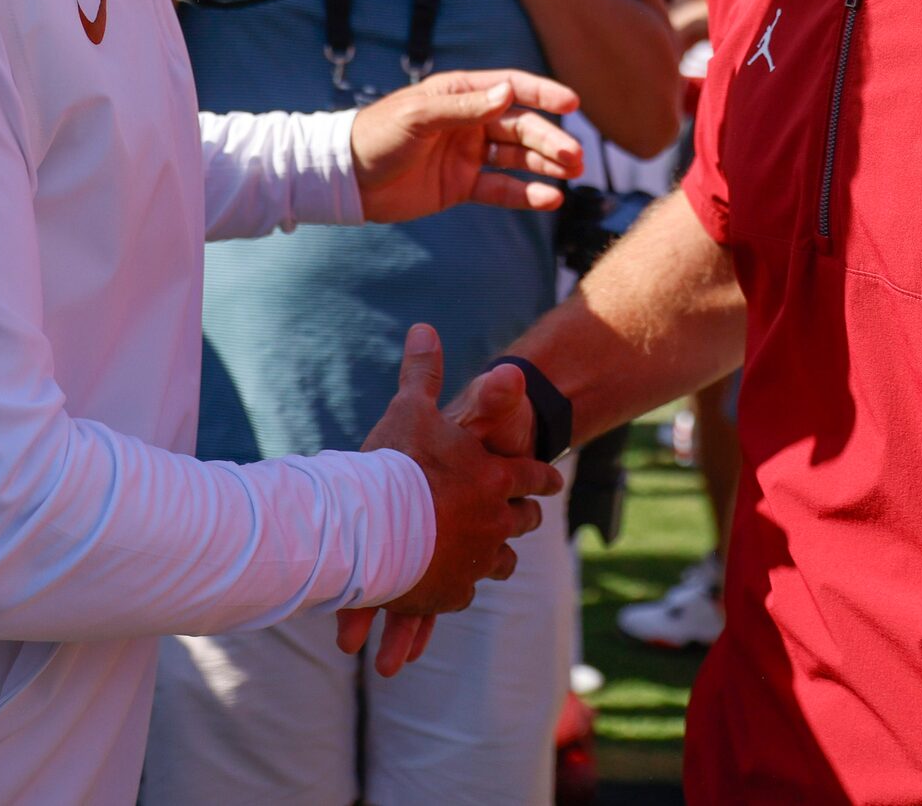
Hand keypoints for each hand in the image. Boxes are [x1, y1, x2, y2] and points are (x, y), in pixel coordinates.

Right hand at [338, 327, 559, 676]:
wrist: (370, 530)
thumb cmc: (394, 466)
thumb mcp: (410, 411)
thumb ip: (422, 373)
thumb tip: (424, 328)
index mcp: (496, 475)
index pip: (532, 475)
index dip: (542, 477)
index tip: (552, 481)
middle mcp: (496, 519)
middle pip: (524, 521)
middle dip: (524, 516)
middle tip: (526, 515)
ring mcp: (477, 560)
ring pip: (501, 561)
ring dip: (497, 554)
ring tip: (492, 554)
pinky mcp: (453, 593)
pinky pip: (466, 590)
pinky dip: (460, 583)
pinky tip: (450, 582)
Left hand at [351, 69, 580, 223]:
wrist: (347, 179)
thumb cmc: (377, 135)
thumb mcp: (419, 116)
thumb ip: (465, 107)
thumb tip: (509, 93)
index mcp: (460, 94)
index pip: (511, 88)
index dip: (543, 94)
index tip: (572, 103)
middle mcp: (469, 122)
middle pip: (520, 127)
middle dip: (550, 139)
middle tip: (575, 157)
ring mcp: (467, 154)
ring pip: (517, 157)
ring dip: (545, 164)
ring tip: (572, 174)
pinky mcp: (461, 186)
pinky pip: (501, 188)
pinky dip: (526, 193)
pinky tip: (550, 198)